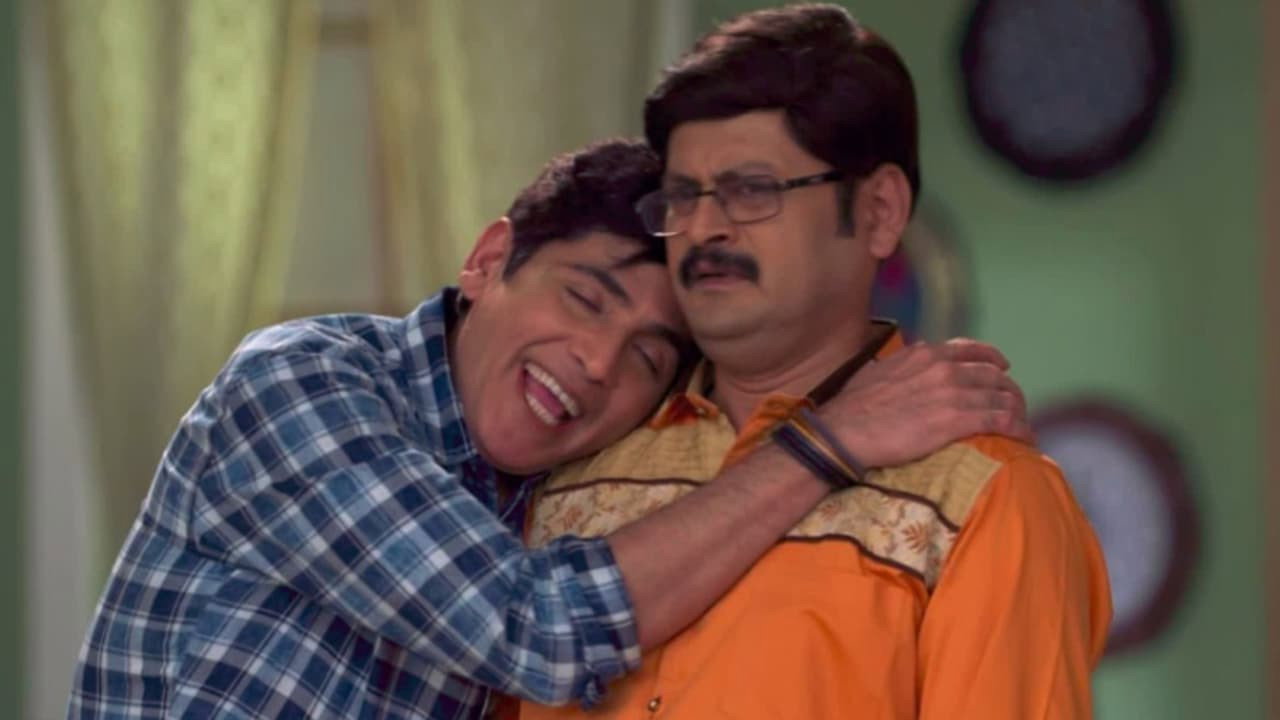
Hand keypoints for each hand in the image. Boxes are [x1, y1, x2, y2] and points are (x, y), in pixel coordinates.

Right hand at [817, 339, 1031, 467]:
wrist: (844, 432)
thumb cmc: (853, 407)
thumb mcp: (878, 371)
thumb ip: (903, 363)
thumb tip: (913, 356)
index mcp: (925, 354)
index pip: (970, 351)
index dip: (992, 359)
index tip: (1002, 368)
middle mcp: (944, 368)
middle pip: (993, 375)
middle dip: (1008, 390)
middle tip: (1014, 405)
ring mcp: (953, 393)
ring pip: (1002, 397)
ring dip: (1018, 412)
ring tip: (1023, 425)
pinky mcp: (957, 421)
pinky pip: (1001, 421)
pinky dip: (1018, 428)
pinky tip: (1024, 438)